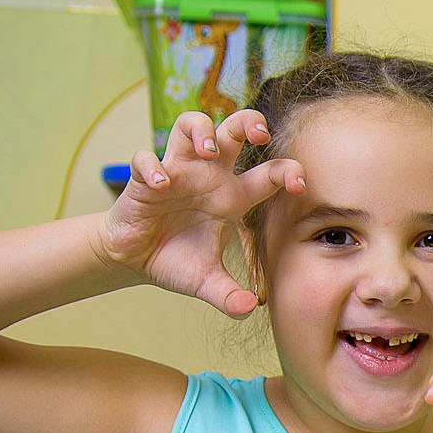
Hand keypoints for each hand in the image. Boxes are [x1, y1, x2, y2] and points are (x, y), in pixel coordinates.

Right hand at [94, 110, 301, 317]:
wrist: (133, 258)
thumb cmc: (176, 260)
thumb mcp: (206, 283)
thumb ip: (228, 296)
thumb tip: (248, 310)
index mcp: (233, 197)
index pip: (268, 174)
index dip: (288, 171)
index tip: (299, 182)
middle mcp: (209, 177)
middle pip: (232, 131)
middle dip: (248, 122)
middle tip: (258, 132)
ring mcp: (177, 172)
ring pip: (189, 126)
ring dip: (201, 130)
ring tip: (209, 151)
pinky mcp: (144, 179)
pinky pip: (147, 159)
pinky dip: (154, 167)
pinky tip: (162, 185)